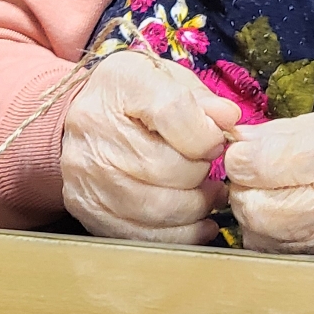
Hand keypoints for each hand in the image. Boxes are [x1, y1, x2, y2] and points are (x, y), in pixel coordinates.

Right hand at [61, 51, 238, 243]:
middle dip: (201, 174)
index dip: (206, 134)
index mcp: (122, 83)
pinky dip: (176, 234)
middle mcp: (96, 127)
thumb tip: (229, 119)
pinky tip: (194, 222)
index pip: (172, 112)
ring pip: (155, 207)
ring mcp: (87, 172)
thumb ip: (203, 99)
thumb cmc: (136, 97)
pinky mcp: (87, 207)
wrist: (83, 113)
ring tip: (206, 196)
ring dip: (194, 208)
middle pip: (165, 166)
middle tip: (209, 170)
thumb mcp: (170, 79)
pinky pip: (140, 234)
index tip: (216, 142)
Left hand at [224, 102, 313, 260]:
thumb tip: (241, 140)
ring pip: (258, 237)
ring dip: (258, 212)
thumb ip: (289, 132)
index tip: (254, 144)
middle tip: (267, 169)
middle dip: (245, 184)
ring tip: (286, 192)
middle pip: (248, 206)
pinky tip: (298, 216)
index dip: (243, 150)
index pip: (252, 163)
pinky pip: (281, 255)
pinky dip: (276, 236)